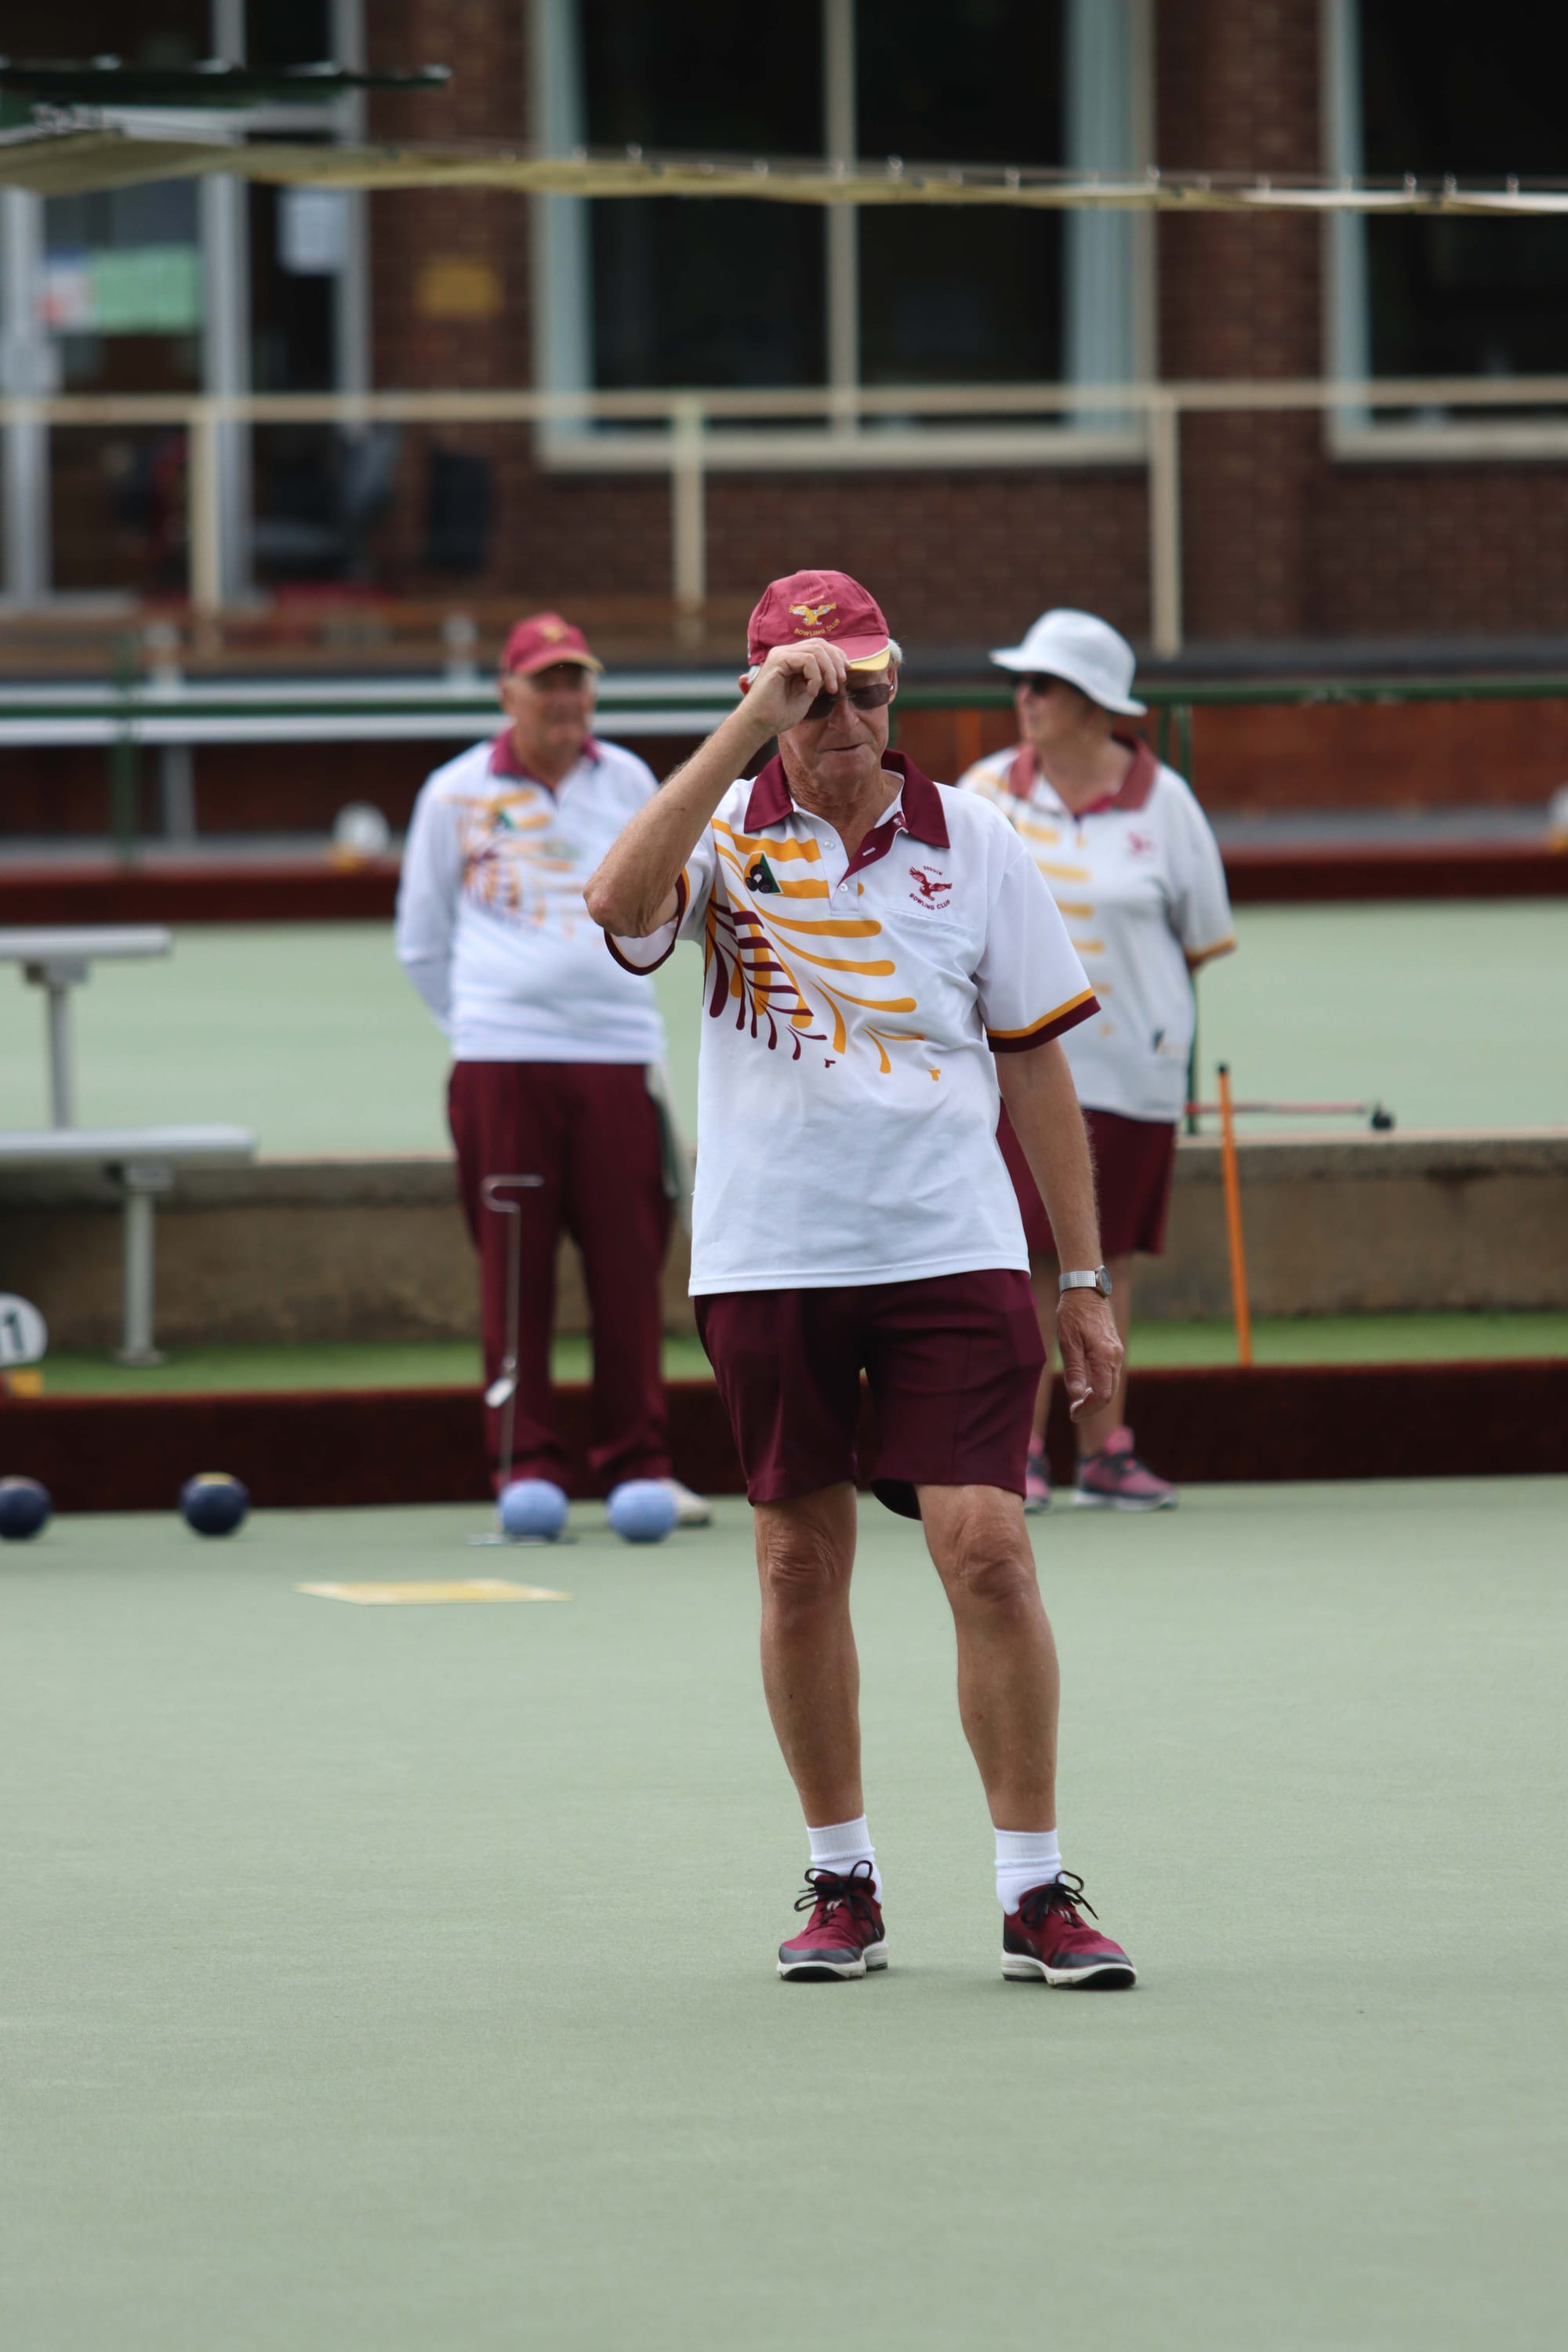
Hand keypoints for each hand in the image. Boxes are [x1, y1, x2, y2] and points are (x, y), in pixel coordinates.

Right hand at [739, 640, 849, 738]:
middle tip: (840, 681)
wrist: (761, 724)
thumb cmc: (780, 713)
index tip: (846, 672)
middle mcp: (786, 652)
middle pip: (820, 643)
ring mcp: (781, 654)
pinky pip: (807, 659)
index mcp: (793, 658)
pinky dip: (815, 675)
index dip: (837, 655)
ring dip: (828, 670)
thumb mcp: (808, 692)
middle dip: (836, 661)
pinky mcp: (778, 660)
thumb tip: (838, 669)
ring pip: (816, 650)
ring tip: (829, 689)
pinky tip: (811, 691)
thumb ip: (819, 678)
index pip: (820, 646)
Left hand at [1055, 1291, 1122, 1420]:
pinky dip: (1101, 1386)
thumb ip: (1073, 1369)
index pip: (1102, 1394)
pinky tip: (1086, 1385)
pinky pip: (1111, 1374)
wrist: (1087, 1289)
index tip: (1073, 1413)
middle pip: (1109, 1393)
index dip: (1088, 1408)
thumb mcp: (1068, 1341)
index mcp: (1104, 1356)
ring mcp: (1117, 1352)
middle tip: (1074, 1411)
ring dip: (1097, 1397)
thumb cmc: (1073, 1314)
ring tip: (1078, 1402)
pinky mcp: (1114, 1348)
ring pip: (1112, 1384)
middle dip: (1093, 1407)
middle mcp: (1115, 1356)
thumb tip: (1075, 1394)